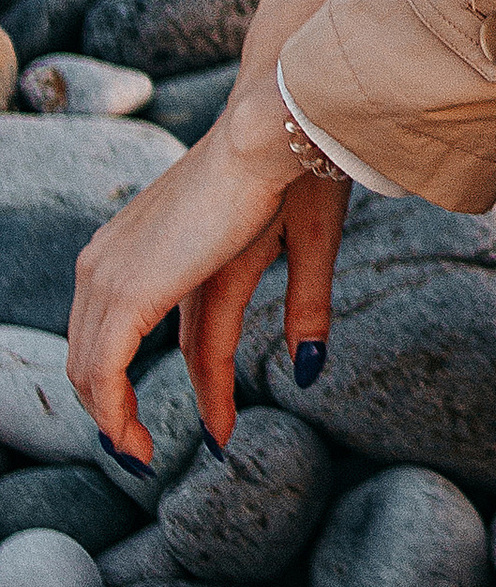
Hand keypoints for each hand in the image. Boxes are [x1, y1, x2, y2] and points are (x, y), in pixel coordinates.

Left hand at [66, 0, 361, 478]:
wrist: (276, 128)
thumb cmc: (302, 168)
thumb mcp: (309, 248)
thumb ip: (305, 310)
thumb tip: (308, 370)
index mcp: (171, 242)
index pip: (167, 327)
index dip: (194, 383)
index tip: (216, 432)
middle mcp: (128, 258)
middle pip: (111, 349)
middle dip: (124, 406)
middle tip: (150, 453)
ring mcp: (117, 271)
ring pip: (95, 363)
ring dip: (114, 417)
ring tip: (141, 457)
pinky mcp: (124, 290)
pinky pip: (103, 368)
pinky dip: (111, 410)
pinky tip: (130, 441)